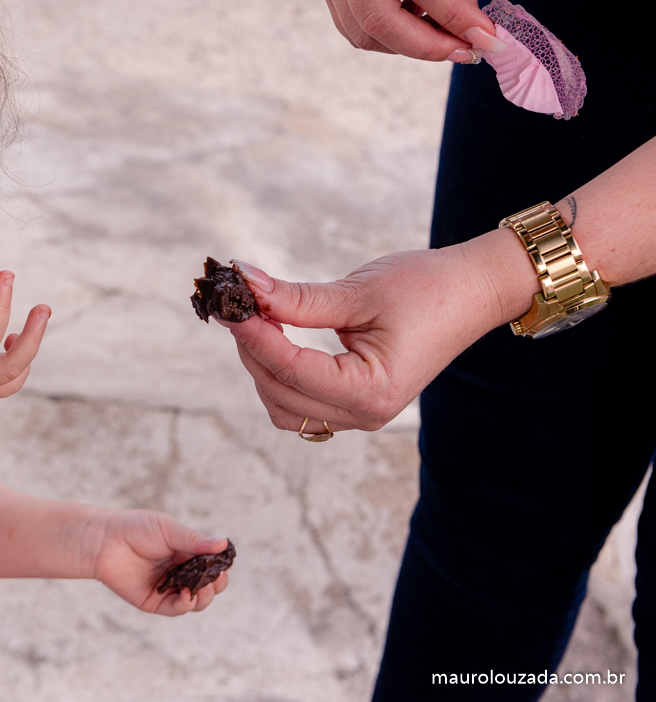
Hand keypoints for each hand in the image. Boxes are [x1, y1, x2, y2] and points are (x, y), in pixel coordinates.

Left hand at [88, 508, 230, 615]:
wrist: (104, 540)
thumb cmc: (136, 528)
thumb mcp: (168, 530)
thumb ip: (194, 541)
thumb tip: (224, 544)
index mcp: (186, 554)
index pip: (212, 566)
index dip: (220, 569)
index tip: (224, 566)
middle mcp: (180, 573)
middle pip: (208, 587)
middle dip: (216, 586)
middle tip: (215, 580)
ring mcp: (167, 588)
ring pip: (195, 602)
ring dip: (203, 598)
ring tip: (202, 589)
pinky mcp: (153, 601)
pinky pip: (174, 609)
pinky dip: (184, 605)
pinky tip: (186, 596)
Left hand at [225, 231, 533, 432]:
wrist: (473, 292)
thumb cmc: (427, 288)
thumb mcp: (359, 291)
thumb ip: (298, 299)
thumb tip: (245, 287)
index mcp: (372, 392)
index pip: (291, 370)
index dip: (253, 336)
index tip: (229, 302)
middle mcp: (364, 414)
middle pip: (279, 393)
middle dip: (252, 348)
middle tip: (238, 303)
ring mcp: (359, 414)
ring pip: (283, 406)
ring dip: (261, 364)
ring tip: (256, 316)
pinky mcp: (354, 403)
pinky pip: (299, 402)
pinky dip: (278, 372)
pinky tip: (274, 334)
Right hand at [319, 0, 503, 60]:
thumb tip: (470, 32)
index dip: (453, 17)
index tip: (483, 38)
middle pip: (380, 19)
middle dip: (425, 46)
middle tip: (462, 52)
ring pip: (364, 34)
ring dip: (407, 46)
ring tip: (441, 36)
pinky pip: (356, 32)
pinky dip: (388, 39)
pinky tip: (414, 24)